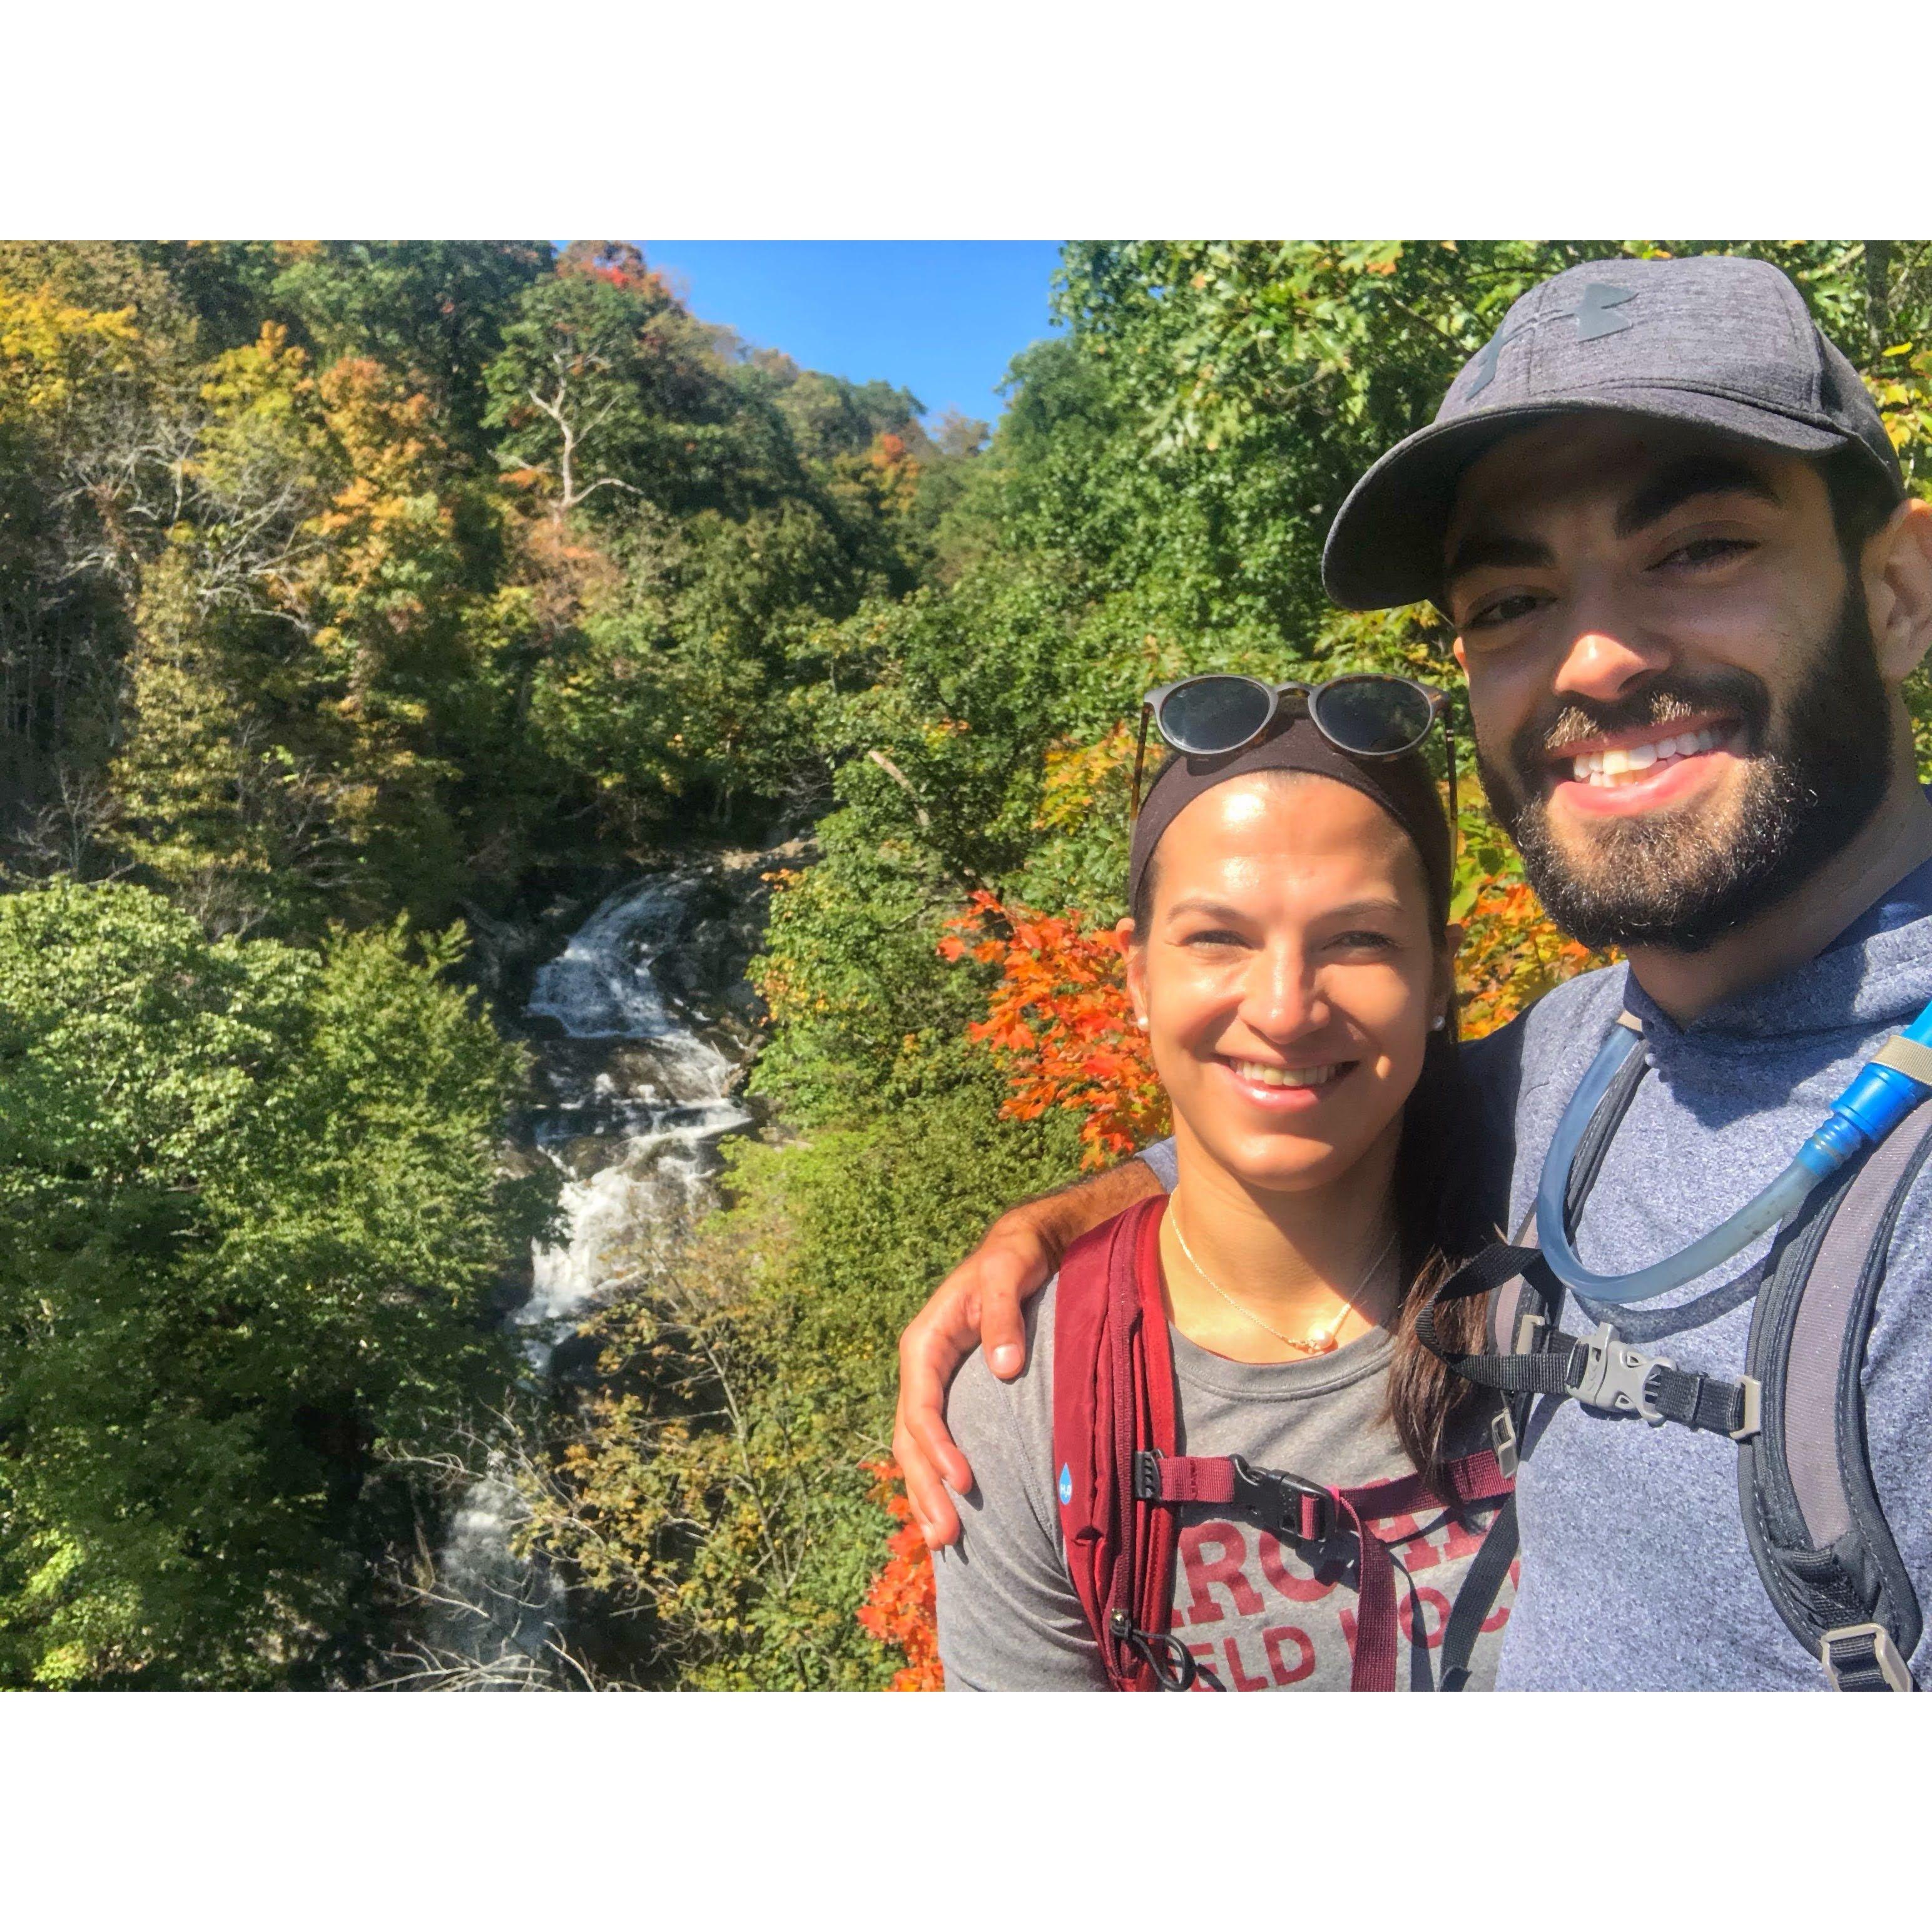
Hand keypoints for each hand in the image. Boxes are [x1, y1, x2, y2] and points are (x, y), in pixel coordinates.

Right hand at [893, 1212, 1055, 1549]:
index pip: (921, 1405)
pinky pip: (935, 1445)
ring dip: (926, 1494)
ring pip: (916, 1449)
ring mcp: (934, 1386)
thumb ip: (1004, 1315)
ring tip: (943, 1541)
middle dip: (925, 1488)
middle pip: (910, 1439)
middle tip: (947, 1536)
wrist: (1021, 1249)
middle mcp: (922, 1369)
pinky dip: (937, 1480)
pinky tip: (948, 1512)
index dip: (937, 1447)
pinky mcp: (953, 1397)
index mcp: (925, 1342)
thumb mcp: (1008, 1272)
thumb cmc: (1014, 1259)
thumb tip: (1005, 1368)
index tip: (964, 1480)